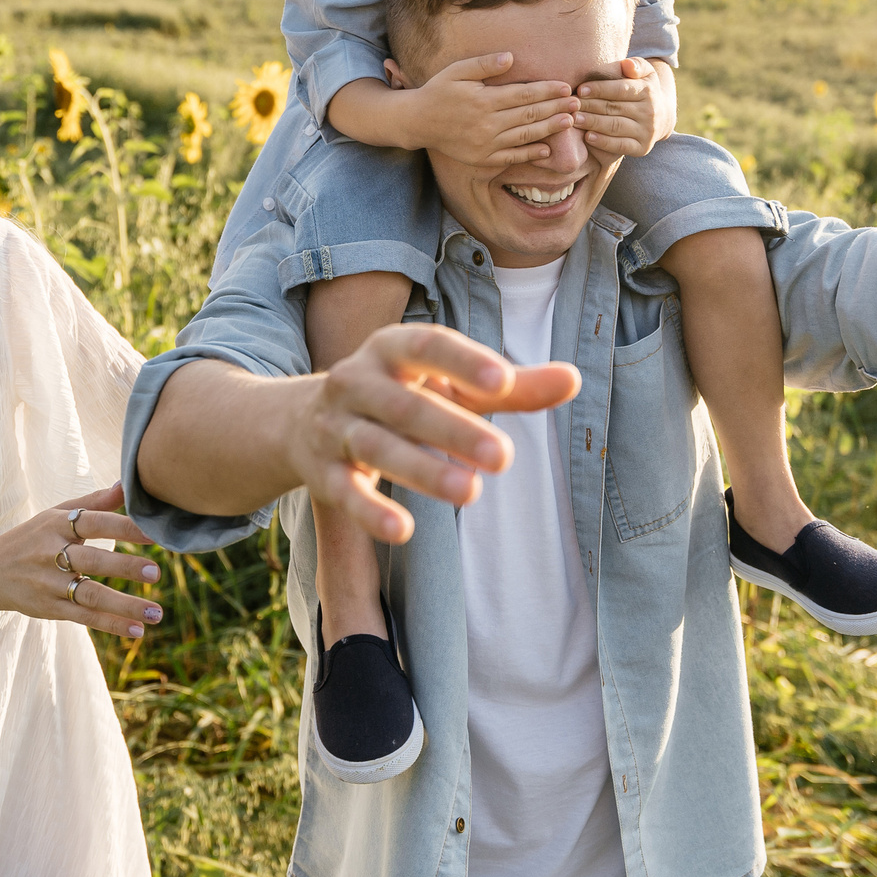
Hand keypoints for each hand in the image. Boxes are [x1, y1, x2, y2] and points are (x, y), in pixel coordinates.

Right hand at [0, 482, 165, 640]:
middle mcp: (52, 554)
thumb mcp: (56, 514)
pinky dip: (111, 624)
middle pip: (92, 561)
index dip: (123, 527)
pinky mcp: (50, 608)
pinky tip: (137, 629)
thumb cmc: (32, 537)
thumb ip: (94, 501)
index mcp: (57, 526)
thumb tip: (126, 484)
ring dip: (124, 605)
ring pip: (90, 594)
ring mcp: (50, 584)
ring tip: (156, 613)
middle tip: (155, 572)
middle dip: (124, 567)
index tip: (153, 533)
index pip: (94, 523)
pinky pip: (84, 617)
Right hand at [299, 324, 579, 541]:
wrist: (303, 420)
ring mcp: (335, 428)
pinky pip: (345, 493)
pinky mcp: (322, 474)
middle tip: (503, 457)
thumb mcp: (450, 385)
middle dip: (453, 430)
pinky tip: (404, 530)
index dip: (462, 362)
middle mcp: (356, 381)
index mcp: (392, 348)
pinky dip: (371, 512)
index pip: (427, 346)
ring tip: (471, 492)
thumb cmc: (401, 395)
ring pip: (377, 448)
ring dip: (422, 470)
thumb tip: (574, 380)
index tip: (502, 380)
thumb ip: (510, 388)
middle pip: (405, 406)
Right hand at [388, 53, 580, 169]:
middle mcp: (487, 123)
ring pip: (525, 136)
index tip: (566, 86)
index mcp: (483, 100)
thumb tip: (511, 57)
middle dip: (556, 107)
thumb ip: (484, 64)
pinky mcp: (483, 159)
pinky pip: (512, 157)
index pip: (523, 94)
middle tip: (577, 102)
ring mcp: (486, 144)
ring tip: (570, 121)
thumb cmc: (439, 91)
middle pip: (529, 115)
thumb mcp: (457, 71)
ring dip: (550, 129)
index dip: (547, 91)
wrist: (418, 122)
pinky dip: (530, 154)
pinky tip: (547, 149)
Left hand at [577, 57, 672, 157]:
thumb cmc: (642, 89)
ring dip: (593, 123)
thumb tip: (627, 65)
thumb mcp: (644, 72)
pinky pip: (621, 146)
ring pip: (615, 126)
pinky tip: (588, 137)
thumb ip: (635, 65)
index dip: (599, 89)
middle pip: (615, 108)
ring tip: (574, 119)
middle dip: (590, 106)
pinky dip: (604, 142)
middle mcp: (650, 112)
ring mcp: (647, 131)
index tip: (580, 89)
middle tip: (571, 106)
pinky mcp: (642, 148)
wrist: (660, 117)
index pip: (620, 89)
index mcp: (648, 91)